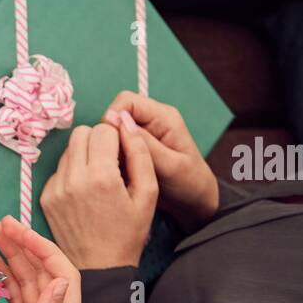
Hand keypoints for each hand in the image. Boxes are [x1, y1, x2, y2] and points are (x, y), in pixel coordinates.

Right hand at [0, 216, 82, 302]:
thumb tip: (60, 279)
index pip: (60, 273)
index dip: (41, 248)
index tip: (17, 231)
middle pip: (44, 273)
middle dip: (25, 246)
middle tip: (1, 224)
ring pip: (28, 283)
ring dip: (16, 258)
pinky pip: (18, 300)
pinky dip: (9, 280)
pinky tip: (0, 267)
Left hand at [39, 118, 157, 269]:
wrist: (100, 268)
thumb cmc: (129, 232)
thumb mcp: (147, 193)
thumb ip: (140, 152)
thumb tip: (126, 121)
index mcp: (101, 176)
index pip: (103, 129)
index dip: (117, 138)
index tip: (123, 156)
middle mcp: (73, 179)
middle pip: (81, 133)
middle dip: (98, 141)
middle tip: (110, 163)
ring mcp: (56, 188)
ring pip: (68, 149)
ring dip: (84, 155)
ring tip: (98, 179)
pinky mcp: (46, 197)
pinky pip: (59, 169)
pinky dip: (72, 172)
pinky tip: (85, 192)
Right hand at [101, 92, 217, 232]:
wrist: (194, 202)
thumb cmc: (188, 183)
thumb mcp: (169, 165)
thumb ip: (144, 143)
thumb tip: (116, 119)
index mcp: (163, 117)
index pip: (126, 101)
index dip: (112, 118)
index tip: (109, 145)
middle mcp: (152, 120)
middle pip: (116, 114)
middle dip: (109, 136)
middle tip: (114, 162)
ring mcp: (143, 134)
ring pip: (113, 131)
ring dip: (110, 149)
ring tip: (118, 170)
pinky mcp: (136, 147)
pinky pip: (115, 145)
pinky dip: (112, 157)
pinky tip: (119, 173)